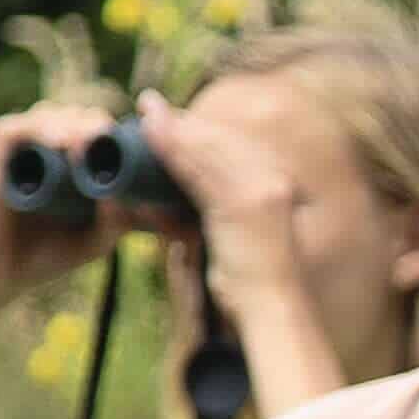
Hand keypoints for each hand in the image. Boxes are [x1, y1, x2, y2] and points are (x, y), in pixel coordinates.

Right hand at [0, 102, 135, 314]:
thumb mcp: (93, 240)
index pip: (99, 128)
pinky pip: (16, 129)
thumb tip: (135, 195)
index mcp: (70, 162)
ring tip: (94, 144)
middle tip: (116, 145)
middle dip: (100, 125)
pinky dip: (40, 129)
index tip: (142, 150)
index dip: (120, 132)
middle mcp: (45, 148)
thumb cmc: (45, 257)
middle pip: (78, 115)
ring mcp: (20, 150)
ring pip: (51, 114)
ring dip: (76, 124)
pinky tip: (62, 144)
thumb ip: (117, 221)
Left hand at [132, 90, 307, 298]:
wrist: (273, 311)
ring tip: (144, 108)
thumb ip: (206, 219)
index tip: (167, 119)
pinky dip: (173, 147)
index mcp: (274, 186)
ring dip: (173, 126)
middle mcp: (272, 181)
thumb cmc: (251, 288)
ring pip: (208, 148)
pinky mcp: (242, 203)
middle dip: (182, 122)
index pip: (231, 146)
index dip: (197, 130)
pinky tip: (151, 129)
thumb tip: (163, 210)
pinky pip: (200, 168)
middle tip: (148, 107)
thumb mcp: (227, 243)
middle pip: (219, 139)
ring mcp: (260, 190)